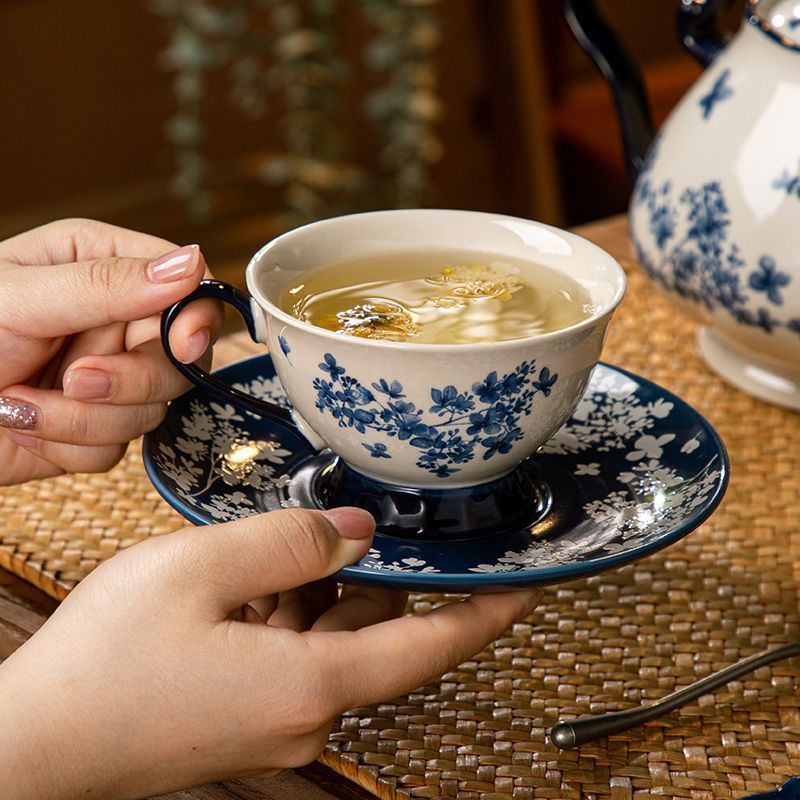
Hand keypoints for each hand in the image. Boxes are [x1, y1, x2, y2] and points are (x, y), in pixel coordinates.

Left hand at [0, 218, 221, 484]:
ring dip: (82, 417)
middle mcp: (115, 322)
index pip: (187, 289)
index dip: (195, 321)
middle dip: (127, 380)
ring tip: (20, 401)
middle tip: (74, 378)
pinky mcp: (96, 428)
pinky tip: (24, 425)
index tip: (182, 345)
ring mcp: (111, 379)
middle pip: (180, 362)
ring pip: (151, 411)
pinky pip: (117, 450)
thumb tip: (193, 264)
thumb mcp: (19, 298)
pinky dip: (66, 444)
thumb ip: (107, 284)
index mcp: (103, 268)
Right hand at [0, 507, 540, 799]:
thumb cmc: (104, 664)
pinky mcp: (245, 720)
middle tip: (332, 529)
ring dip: (311, 591)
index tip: (522, 592)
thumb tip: (354, 531)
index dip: (483, 617)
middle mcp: (304, 714)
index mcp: (310, 682)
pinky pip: (292, 656)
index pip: (428, 647)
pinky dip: (282, 615)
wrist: (33, 744)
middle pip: (372, 630)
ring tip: (259, 559)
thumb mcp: (199, 570)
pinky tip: (238, 590)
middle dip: (363, 576)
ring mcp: (274, 723)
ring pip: (329, 638)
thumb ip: (291, 540)